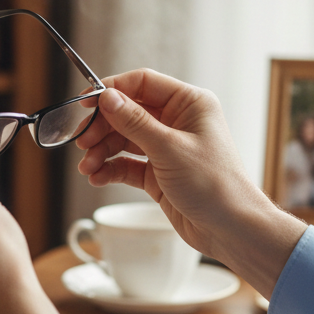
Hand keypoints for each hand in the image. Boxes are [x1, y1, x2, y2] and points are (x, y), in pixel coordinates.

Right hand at [76, 70, 305, 298]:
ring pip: (122, 139)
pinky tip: (97, 177)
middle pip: (127, 112)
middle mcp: (177, 121)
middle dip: (102, 127)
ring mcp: (166, 147)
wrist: (231, 230)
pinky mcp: (158, 172)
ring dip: (101, 151)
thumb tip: (107, 97)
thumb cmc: (215, 185)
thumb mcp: (169, 148)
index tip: (86, 101)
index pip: (142, 83)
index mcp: (189, 104)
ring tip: (87, 167)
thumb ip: (134, 122)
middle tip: (82, 141)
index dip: (112, 89)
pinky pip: (126, 163)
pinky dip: (109, 168)